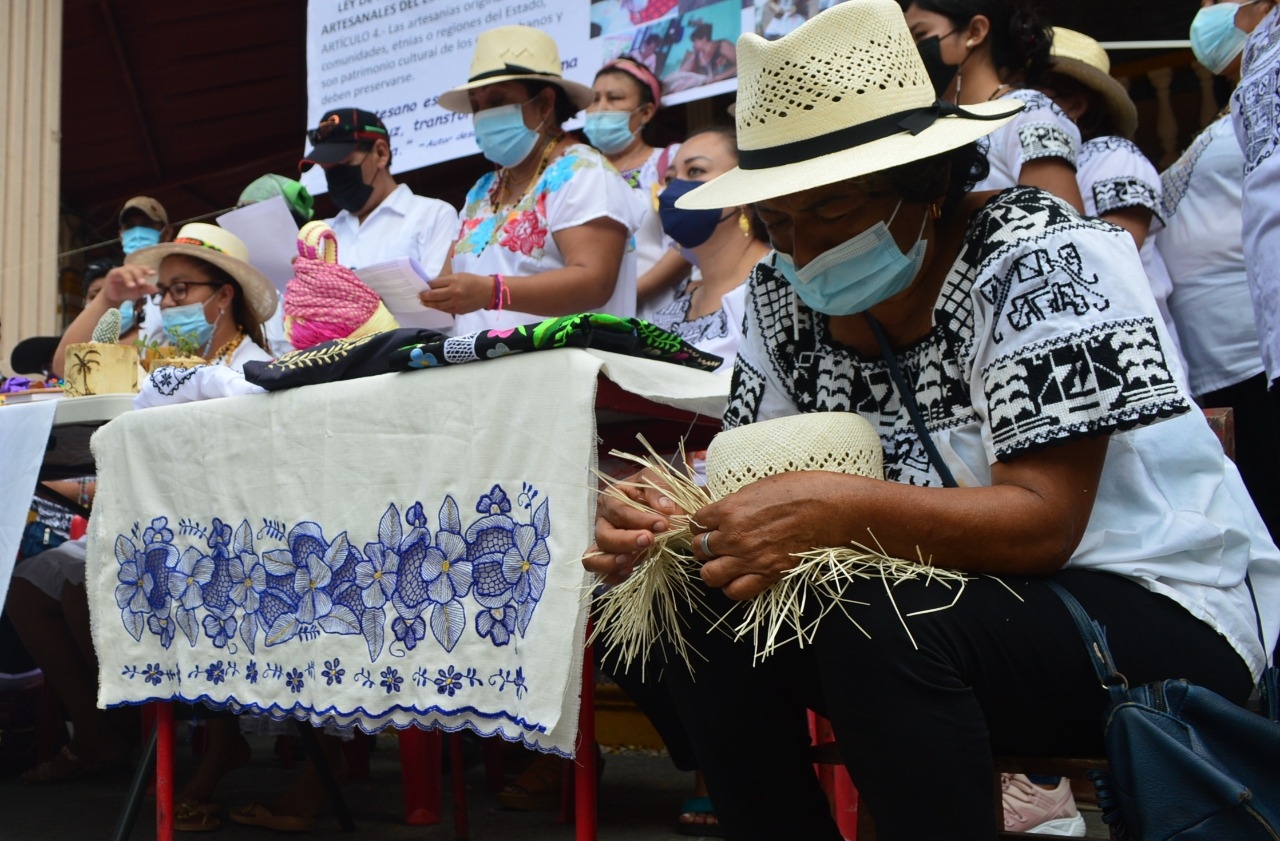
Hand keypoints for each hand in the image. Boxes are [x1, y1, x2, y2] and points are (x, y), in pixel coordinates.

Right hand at [103, 265, 157, 306]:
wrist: (114, 298)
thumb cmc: (127, 292)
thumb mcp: (138, 292)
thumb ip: (146, 290)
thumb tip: (157, 289)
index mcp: (136, 272)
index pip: (143, 268)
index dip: (148, 269)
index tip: (154, 273)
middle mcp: (129, 269)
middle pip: (135, 268)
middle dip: (140, 274)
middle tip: (143, 282)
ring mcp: (121, 270)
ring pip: (127, 270)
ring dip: (131, 277)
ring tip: (134, 286)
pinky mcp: (113, 273)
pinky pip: (119, 272)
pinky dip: (125, 278)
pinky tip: (129, 285)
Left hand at [418, 272, 493, 313]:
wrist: (488, 292)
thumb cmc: (473, 281)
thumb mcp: (459, 275)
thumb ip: (446, 280)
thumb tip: (433, 285)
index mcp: (454, 281)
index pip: (435, 284)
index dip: (428, 286)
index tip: (423, 286)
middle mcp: (454, 293)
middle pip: (433, 295)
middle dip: (424, 296)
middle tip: (419, 296)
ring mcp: (456, 303)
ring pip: (438, 305)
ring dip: (429, 304)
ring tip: (424, 303)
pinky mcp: (459, 311)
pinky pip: (445, 310)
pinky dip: (439, 308)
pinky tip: (435, 306)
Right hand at [585, 468, 681, 585]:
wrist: (663, 506)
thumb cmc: (656, 490)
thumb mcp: (658, 480)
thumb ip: (661, 490)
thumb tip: (666, 508)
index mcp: (611, 497)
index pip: (618, 510)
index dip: (639, 519)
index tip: (663, 524)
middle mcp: (603, 520)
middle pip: (603, 535)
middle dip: (626, 541)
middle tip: (649, 540)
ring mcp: (605, 542)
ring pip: (593, 557)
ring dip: (611, 562)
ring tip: (630, 563)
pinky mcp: (611, 559)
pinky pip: (602, 573)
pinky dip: (613, 576)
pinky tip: (630, 572)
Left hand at [690, 472, 853, 600]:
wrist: (826, 508)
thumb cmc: (796, 490)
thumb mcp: (756, 487)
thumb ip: (734, 503)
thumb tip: (721, 512)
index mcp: (729, 510)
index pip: (696, 523)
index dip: (702, 525)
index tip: (709, 526)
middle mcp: (733, 536)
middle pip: (698, 549)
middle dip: (704, 547)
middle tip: (716, 545)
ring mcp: (748, 558)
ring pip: (709, 574)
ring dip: (712, 569)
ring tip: (722, 563)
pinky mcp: (766, 574)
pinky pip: (735, 591)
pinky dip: (732, 587)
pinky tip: (737, 578)